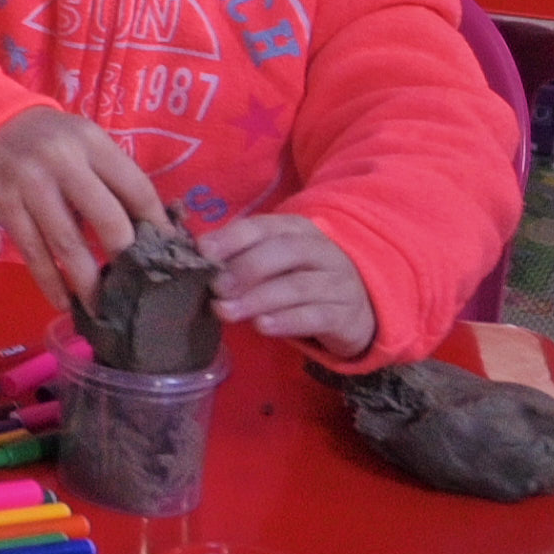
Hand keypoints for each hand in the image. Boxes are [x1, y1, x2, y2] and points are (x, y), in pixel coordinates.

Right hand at [0, 107, 168, 319]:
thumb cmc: (45, 141)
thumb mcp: (81, 143)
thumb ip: (109, 177)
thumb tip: (147, 229)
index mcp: (92, 142)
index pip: (137, 188)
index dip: (156, 225)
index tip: (166, 253)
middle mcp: (63, 161)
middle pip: (107, 219)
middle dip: (125, 259)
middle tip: (137, 288)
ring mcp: (30, 184)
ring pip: (68, 243)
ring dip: (88, 282)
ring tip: (102, 309)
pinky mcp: (4, 204)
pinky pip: (33, 252)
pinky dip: (50, 282)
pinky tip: (64, 301)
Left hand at [195, 214, 377, 362]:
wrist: (354, 307)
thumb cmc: (299, 278)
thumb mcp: (274, 261)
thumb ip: (241, 256)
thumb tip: (199, 257)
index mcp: (298, 230)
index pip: (264, 227)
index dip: (232, 238)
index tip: (203, 252)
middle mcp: (322, 251)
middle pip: (284, 252)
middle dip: (245, 268)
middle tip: (216, 288)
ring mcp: (338, 283)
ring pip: (297, 286)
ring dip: (258, 299)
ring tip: (226, 311)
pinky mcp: (346, 315)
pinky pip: (315, 316)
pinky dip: (286, 321)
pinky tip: (261, 326)